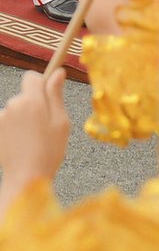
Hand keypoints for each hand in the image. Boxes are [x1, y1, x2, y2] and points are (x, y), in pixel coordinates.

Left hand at [0, 69, 69, 204]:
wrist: (25, 178)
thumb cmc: (49, 151)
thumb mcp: (61, 122)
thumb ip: (56, 95)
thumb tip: (57, 72)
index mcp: (31, 101)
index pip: (31, 77)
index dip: (41, 83)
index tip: (49, 96)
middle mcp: (13, 105)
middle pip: (25, 95)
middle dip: (35, 104)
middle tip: (46, 126)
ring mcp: (2, 118)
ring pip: (17, 109)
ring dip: (24, 118)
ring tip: (34, 138)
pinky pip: (9, 122)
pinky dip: (15, 129)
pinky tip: (22, 144)